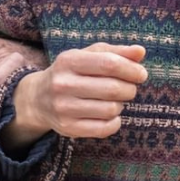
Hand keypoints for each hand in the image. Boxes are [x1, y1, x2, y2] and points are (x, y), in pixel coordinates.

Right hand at [5, 42, 147, 148]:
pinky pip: (104, 129)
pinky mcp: (68, 128)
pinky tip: (111, 115)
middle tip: (129, 88)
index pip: (109, 63)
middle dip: (129, 89)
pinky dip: (115, 122)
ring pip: (111, 109)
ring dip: (121, 105)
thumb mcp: (88, 56)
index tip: (141, 74)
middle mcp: (63, 84)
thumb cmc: (71, 73)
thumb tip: (140, 51)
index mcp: (69, 61)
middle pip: (113, 88)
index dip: (131, 69)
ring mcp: (63, 108)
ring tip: (114, 100)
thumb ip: (116, 52)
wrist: (38, 98)